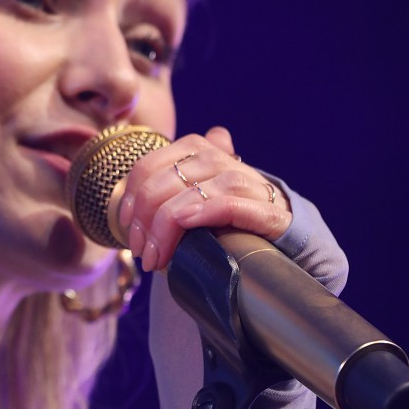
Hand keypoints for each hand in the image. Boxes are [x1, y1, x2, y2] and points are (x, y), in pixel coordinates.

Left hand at [118, 125, 291, 270]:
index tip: (127, 229)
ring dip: (164, 230)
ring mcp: (242, 180)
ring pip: (189, 196)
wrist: (282, 231)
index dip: (130, 199)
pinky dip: (201, 214)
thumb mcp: (192, 200)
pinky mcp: (265, 208)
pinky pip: (226, 205)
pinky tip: (184, 228)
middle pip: (162, 183)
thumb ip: (163, 196)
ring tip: (156, 258)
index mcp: (196, 149)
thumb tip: (126, 210)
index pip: (148, 167)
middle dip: (144, 223)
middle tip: (142, 253)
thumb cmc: (227, 218)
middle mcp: (217, 158)